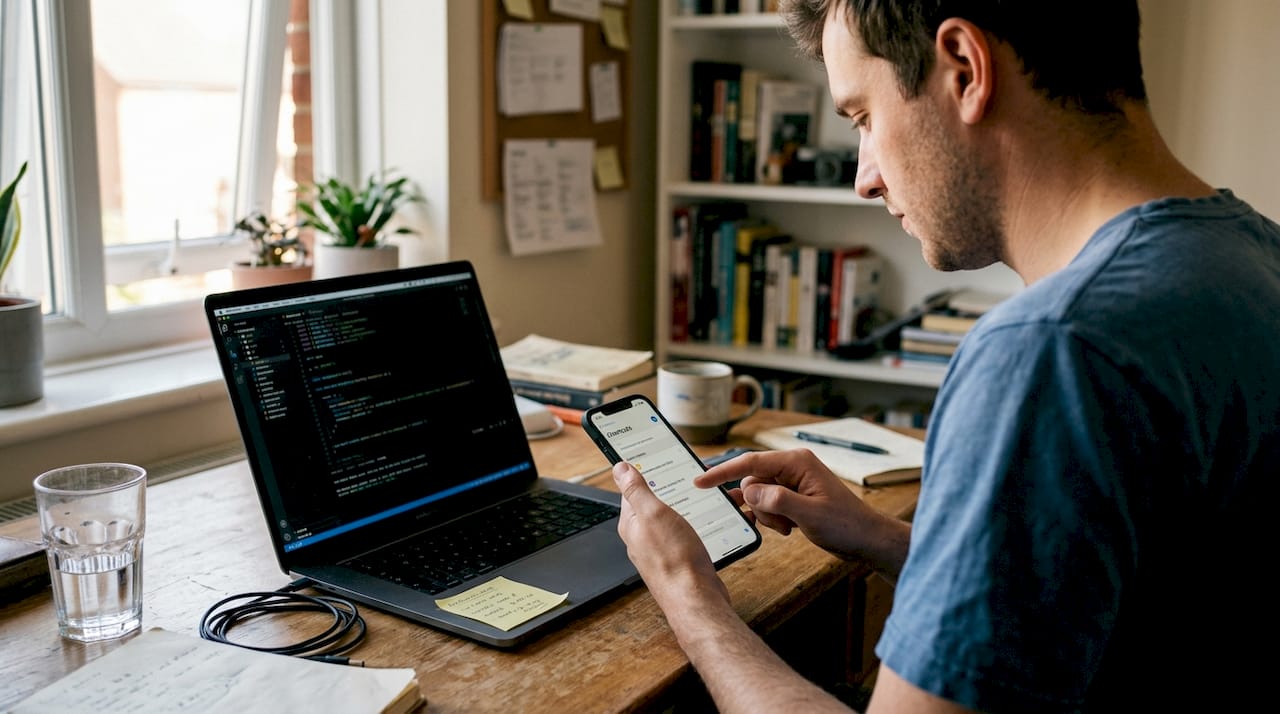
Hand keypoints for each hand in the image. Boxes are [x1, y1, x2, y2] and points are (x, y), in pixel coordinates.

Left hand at [611, 462, 729, 609]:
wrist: (696, 599)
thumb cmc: (675, 558)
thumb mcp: (653, 513)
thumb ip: (636, 490)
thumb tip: (619, 468)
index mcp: (631, 524)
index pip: (631, 492)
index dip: (642, 474)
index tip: (653, 461)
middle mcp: (640, 539)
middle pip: (649, 507)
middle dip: (663, 492)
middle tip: (680, 477)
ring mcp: (658, 552)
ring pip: (665, 522)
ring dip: (678, 509)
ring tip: (694, 498)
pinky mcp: (675, 562)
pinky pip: (679, 537)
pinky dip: (688, 527)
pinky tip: (699, 525)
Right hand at [696, 449, 907, 570]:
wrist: (867, 540)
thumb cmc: (846, 524)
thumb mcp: (809, 514)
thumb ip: (776, 500)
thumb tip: (748, 490)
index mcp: (797, 462)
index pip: (750, 462)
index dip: (722, 472)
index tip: (700, 481)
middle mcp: (793, 468)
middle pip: (753, 480)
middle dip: (757, 505)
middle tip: (778, 523)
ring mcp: (793, 483)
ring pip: (759, 495)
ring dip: (766, 515)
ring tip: (787, 527)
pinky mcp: (793, 497)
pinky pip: (768, 504)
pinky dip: (771, 518)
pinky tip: (785, 528)